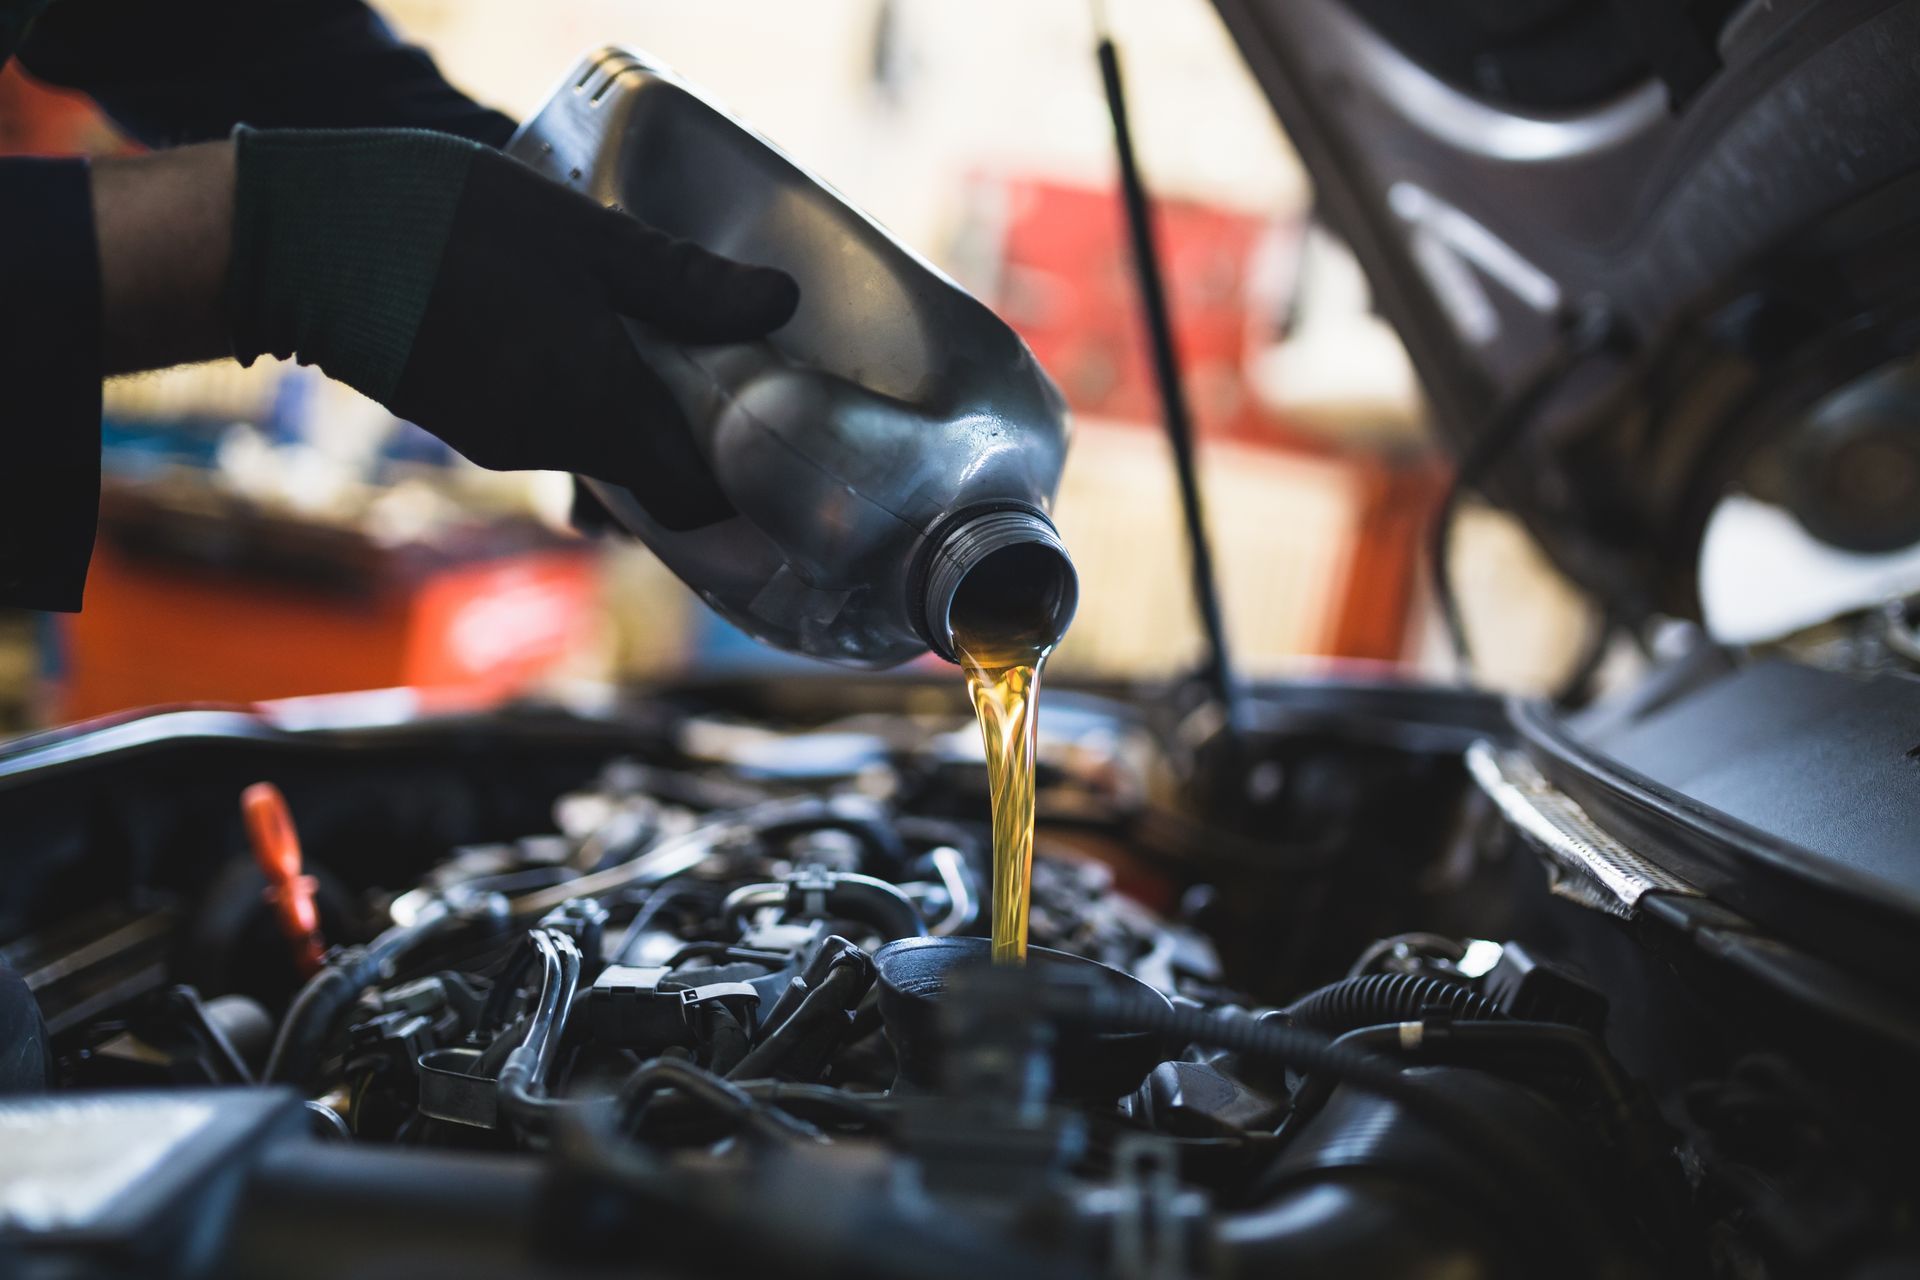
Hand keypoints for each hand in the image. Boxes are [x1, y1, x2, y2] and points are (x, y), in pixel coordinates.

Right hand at [227, 128, 797, 528]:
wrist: (298, 242)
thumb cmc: (442, 225)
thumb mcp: (581, 233)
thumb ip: (681, 280)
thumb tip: (777, 303)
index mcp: (596, 406)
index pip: (692, 499)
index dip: (735, 482)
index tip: (763, 439)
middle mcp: (551, 444)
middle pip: (649, 477)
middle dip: (688, 438)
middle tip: (717, 371)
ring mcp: (501, 441)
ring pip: (598, 450)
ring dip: (629, 410)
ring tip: (644, 337)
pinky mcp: (464, 422)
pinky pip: (548, 429)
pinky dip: (576, 400)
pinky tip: (572, 334)